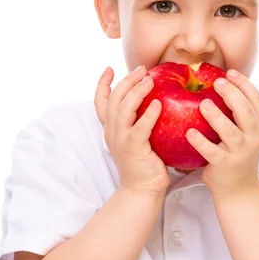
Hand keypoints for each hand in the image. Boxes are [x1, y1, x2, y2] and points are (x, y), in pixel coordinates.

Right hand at [94, 65, 169, 198]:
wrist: (141, 191)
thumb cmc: (144, 164)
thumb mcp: (137, 140)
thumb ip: (139, 122)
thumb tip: (156, 101)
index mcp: (111, 129)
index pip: (100, 102)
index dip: (102, 83)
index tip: (109, 68)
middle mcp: (112, 131)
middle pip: (114, 99)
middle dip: (126, 80)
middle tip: (141, 70)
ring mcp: (121, 139)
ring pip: (123, 108)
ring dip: (136, 91)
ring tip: (149, 80)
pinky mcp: (133, 148)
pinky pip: (140, 127)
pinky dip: (148, 114)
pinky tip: (157, 104)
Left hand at [185, 69, 258, 195]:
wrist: (239, 189)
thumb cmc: (237, 154)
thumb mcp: (246, 133)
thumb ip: (238, 113)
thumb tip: (220, 82)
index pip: (257, 100)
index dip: (245, 84)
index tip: (230, 72)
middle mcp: (254, 138)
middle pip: (245, 111)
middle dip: (232, 94)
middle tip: (217, 82)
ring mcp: (241, 152)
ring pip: (230, 131)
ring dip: (216, 116)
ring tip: (203, 103)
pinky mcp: (225, 165)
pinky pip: (211, 151)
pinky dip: (200, 141)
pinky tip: (189, 132)